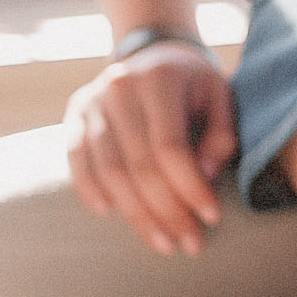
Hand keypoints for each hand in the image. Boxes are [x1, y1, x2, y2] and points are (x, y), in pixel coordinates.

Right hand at [63, 38, 236, 255]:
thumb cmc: (197, 84)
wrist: (156, 54)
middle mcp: (119, 88)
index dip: (190, 186)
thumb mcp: (222, 96)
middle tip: (189, 243)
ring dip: (135, 213)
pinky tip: (111, 214)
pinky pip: (76, 159)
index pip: (170, 146)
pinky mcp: (74, 114)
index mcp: (159, 80)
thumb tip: (206, 174)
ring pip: (108, 169)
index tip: (212, 217)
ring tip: (162, 242)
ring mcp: (91, 101)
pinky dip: (90, 189)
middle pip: (139, 164)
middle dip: (166, 210)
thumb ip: (221, 133)